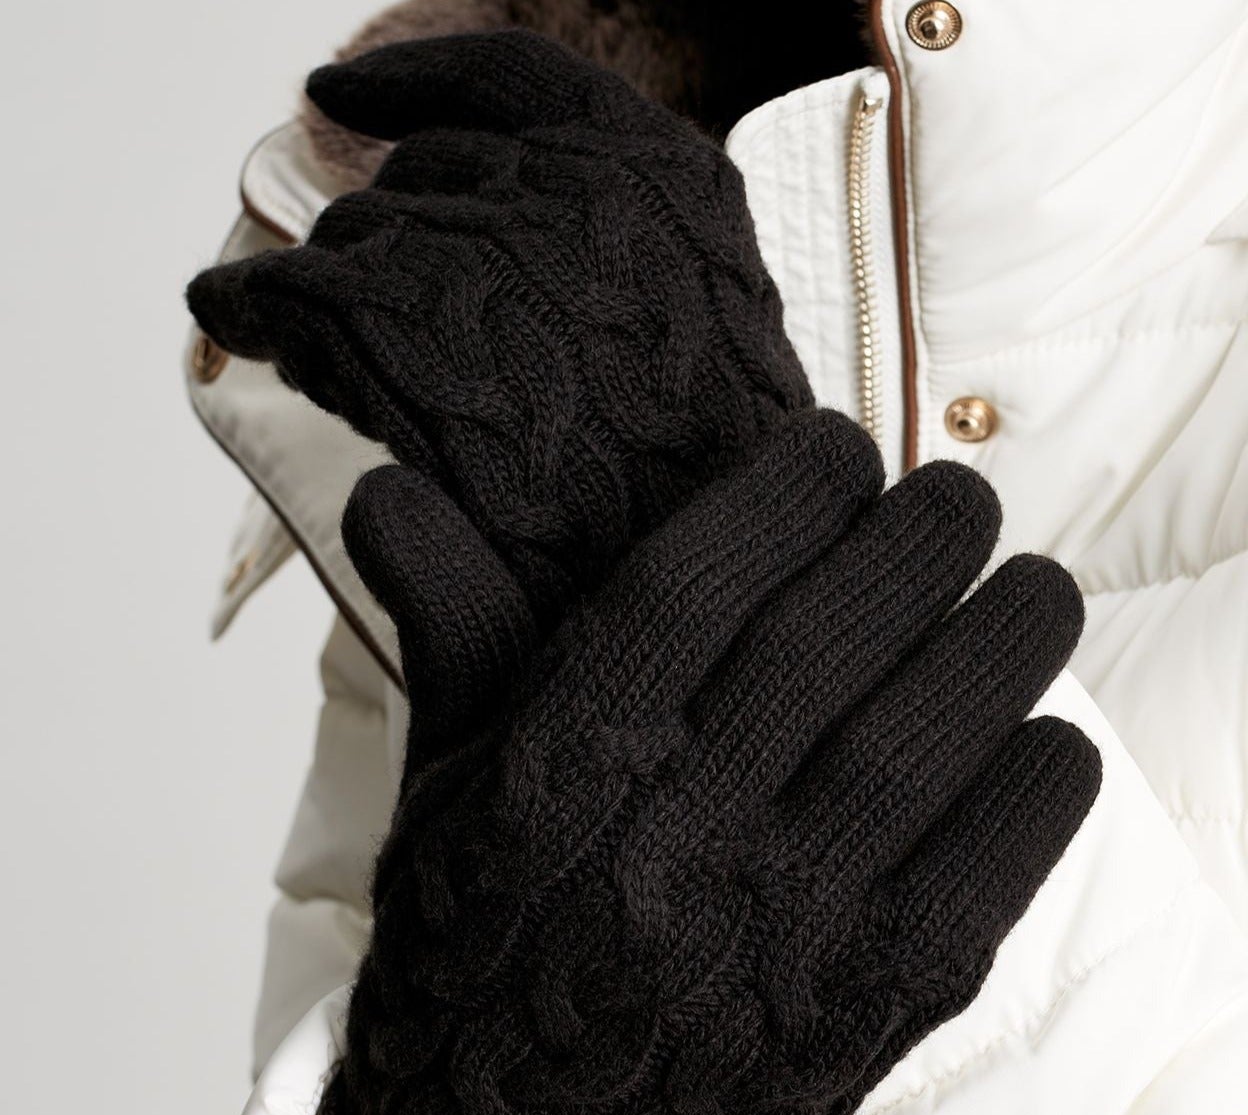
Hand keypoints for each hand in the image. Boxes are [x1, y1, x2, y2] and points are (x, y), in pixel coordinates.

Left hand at [186, 29, 811, 627]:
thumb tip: (548, 250)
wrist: (665, 608)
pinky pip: (288, 289)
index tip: (335, 93)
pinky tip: (238, 321)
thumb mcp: (717, 374)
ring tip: (324, 355)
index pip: (519, 83)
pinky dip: (248, 304)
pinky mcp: (396, 325)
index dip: (417, 81)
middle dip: (397, 236)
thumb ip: (645, 285)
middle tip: (378, 309)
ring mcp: (489, 251)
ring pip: (354, 235)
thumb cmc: (693, 517)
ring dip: (331, 291)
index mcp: (674, 190)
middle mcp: (582, 191)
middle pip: (430, 172)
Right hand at [303, 410, 1101, 1114]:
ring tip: (1037, 592)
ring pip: (930, 736)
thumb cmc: (479, 958)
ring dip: (1010, 640)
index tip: (844, 451)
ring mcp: (784, 930)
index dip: (793, 489)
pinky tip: (1048, 734)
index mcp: (563, 765)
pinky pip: (991, 867)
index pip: (703, 578)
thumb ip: (453, 630)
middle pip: (836, 637)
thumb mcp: (447, 790)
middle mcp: (677, 836)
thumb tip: (388, 488)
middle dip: (924, 538)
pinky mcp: (870, 1012)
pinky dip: (1039, 783)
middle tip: (963, 501)